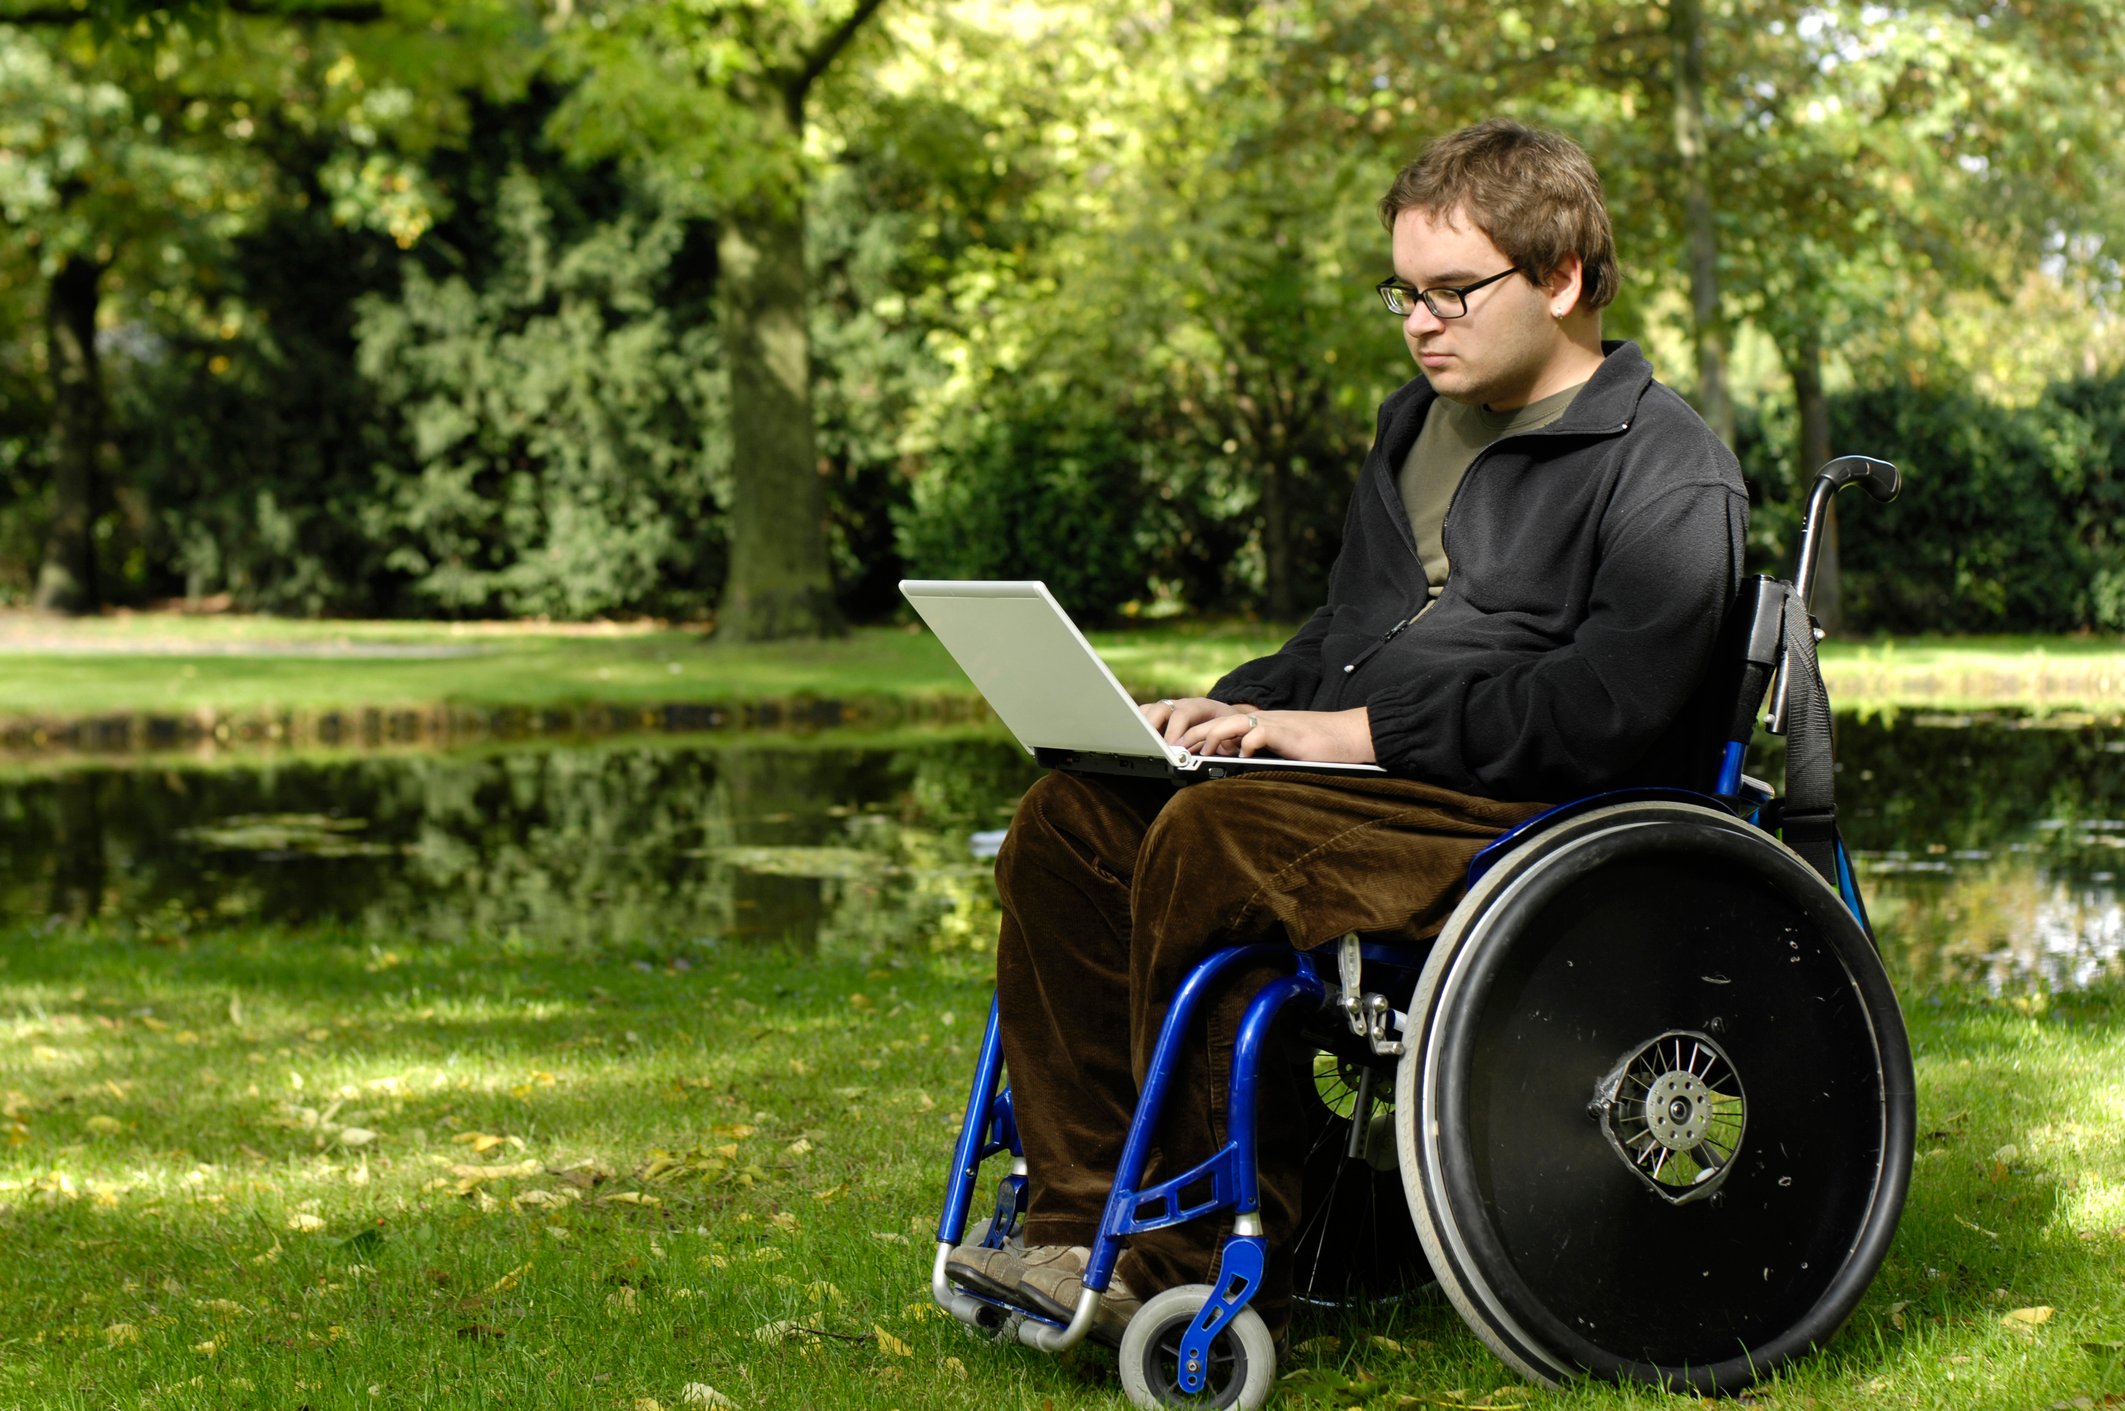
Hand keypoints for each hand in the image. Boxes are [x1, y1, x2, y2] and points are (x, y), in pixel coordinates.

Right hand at [1139, 696, 1244, 744]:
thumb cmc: (1229, 726)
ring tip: (1140, 745)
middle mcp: (1182, 704)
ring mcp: (1169, 708)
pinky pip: (1143, 716)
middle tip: (1152, 748)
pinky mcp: (1160, 716)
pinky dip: (1138, 727)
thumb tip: (1220, 750)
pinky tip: (1136, 741)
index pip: (1184, 714)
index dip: (1174, 731)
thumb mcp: (1232, 732)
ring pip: (1148, 710)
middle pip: (1161, 708)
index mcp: (1201, 706)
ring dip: (1142, 727)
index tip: (1170, 749)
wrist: (1227, 716)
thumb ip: (1224, 741)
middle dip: (1153, 728)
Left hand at [1177, 706, 1375, 763]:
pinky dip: (1245, 745)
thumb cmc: (1321, 749)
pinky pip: (1258, 733)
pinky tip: (1241, 757)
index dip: (1197, 735)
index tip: (1178, 751)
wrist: (1351, 735)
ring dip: (1212, 738)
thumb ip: (1261, 755)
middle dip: (1193, 735)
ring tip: (1200, 754)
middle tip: (1175, 752)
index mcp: (1258, 726)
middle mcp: (1261, 721)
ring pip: (1231, 722)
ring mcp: (1274, 724)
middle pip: (1217, 720)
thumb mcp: (1283, 752)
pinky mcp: (1287, 732)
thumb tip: (1236, 768)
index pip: (1220, 724)